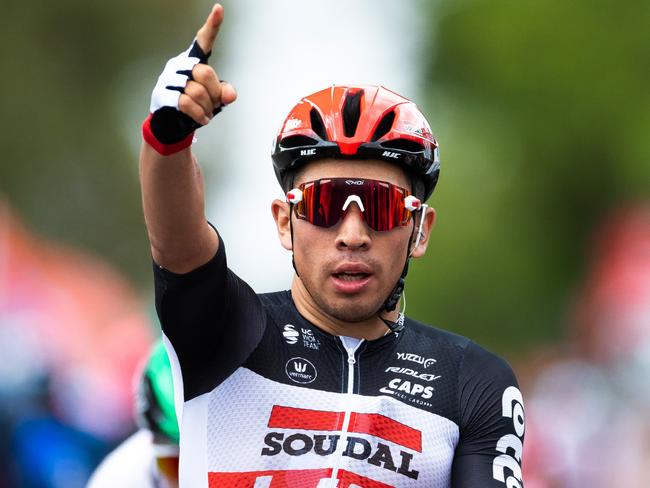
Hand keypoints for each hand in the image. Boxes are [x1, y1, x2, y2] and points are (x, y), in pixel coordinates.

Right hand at [146, 3, 236, 148]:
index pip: (204, 41)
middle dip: (214, 94)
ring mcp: (169, 79)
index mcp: (193, 61)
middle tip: (214, 105)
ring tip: (206, 113)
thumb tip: (229, 95)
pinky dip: (199, 114)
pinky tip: (203, 119)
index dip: (212, 26)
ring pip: (197, 91)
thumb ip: (224, 93)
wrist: (173, 124)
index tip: (219, 9)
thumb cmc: (194, 106)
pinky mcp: (163, 94)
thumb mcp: (214, 100)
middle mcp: (179, 65)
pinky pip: (187, 103)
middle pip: (205, 73)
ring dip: (207, 108)